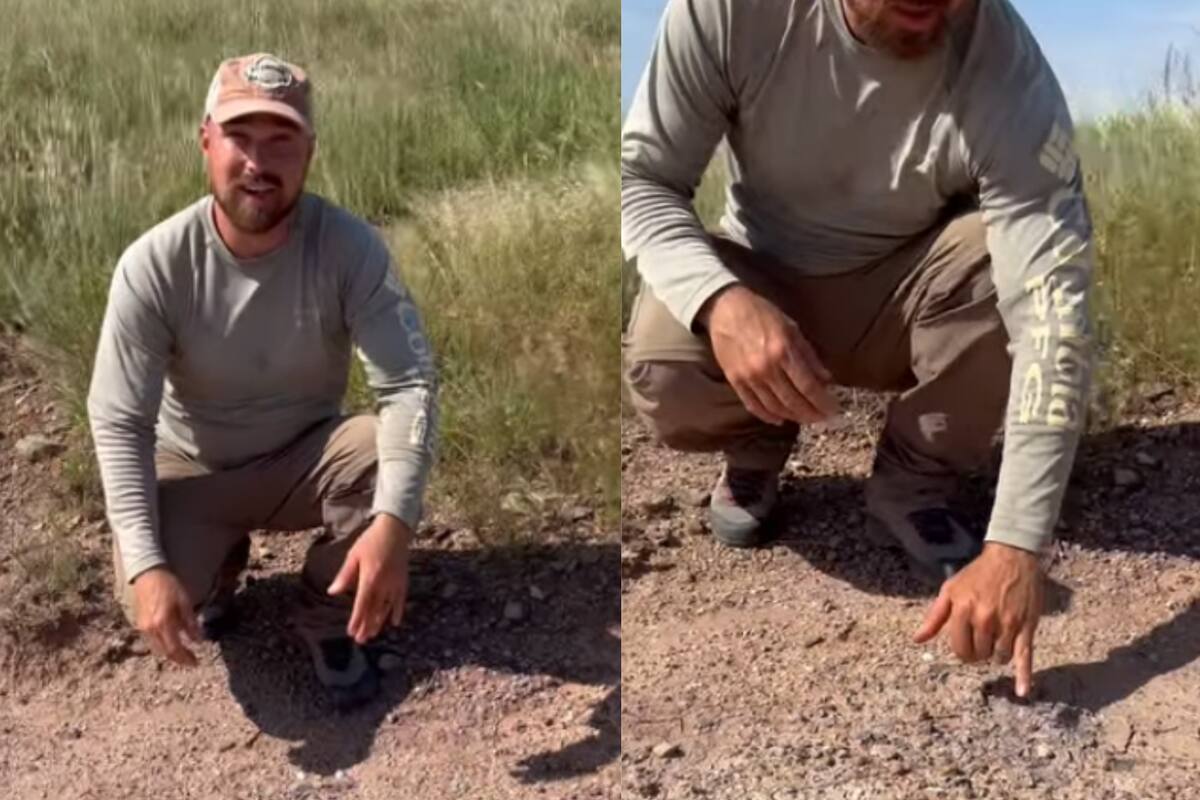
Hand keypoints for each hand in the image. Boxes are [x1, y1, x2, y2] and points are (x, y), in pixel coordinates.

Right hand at [132, 567, 200, 666]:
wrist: (148, 575)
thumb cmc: (169, 585)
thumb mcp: (185, 602)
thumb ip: (190, 623)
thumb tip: (197, 640)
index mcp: (163, 623)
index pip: (174, 649)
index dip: (185, 658)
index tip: (196, 662)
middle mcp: (150, 629)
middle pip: (165, 652)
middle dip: (179, 659)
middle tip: (191, 661)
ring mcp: (143, 627)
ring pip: (157, 648)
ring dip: (170, 653)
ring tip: (184, 654)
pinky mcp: (139, 624)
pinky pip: (152, 641)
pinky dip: (163, 645)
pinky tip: (172, 643)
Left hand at [327, 514, 410, 643]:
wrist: (395, 529)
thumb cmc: (371, 541)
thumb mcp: (354, 555)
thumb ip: (344, 576)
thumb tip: (332, 592)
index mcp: (370, 578)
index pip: (362, 604)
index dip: (356, 619)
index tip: (351, 632)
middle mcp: (384, 584)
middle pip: (374, 610)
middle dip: (366, 626)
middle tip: (360, 640)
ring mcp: (395, 583)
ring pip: (387, 608)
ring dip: (379, 622)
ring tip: (372, 634)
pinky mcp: (403, 580)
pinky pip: (401, 600)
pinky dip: (398, 612)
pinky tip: (394, 623)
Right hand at [698, 284, 839, 425]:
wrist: (725, 309)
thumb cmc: (762, 314)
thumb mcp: (792, 328)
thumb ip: (809, 355)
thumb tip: (826, 379)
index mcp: (783, 351)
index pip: (808, 386)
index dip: (823, 402)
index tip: (833, 410)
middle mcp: (766, 367)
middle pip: (793, 401)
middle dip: (811, 414)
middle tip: (822, 419)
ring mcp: (748, 376)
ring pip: (774, 407)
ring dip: (793, 417)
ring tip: (806, 419)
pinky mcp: (735, 381)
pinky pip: (753, 405)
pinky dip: (768, 416)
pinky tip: (780, 419)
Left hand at [913, 542, 1043, 696]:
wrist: (1012, 557)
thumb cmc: (978, 574)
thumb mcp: (951, 589)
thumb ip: (935, 616)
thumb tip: (917, 639)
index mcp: (963, 609)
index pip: (958, 647)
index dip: (961, 649)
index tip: (965, 645)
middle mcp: (984, 619)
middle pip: (978, 654)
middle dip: (978, 652)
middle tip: (981, 640)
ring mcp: (1007, 624)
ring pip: (998, 657)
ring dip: (995, 655)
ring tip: (996, 640)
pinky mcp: (1026, 627)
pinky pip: (1025, 656)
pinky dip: (1024, 675)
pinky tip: (1022, 691)